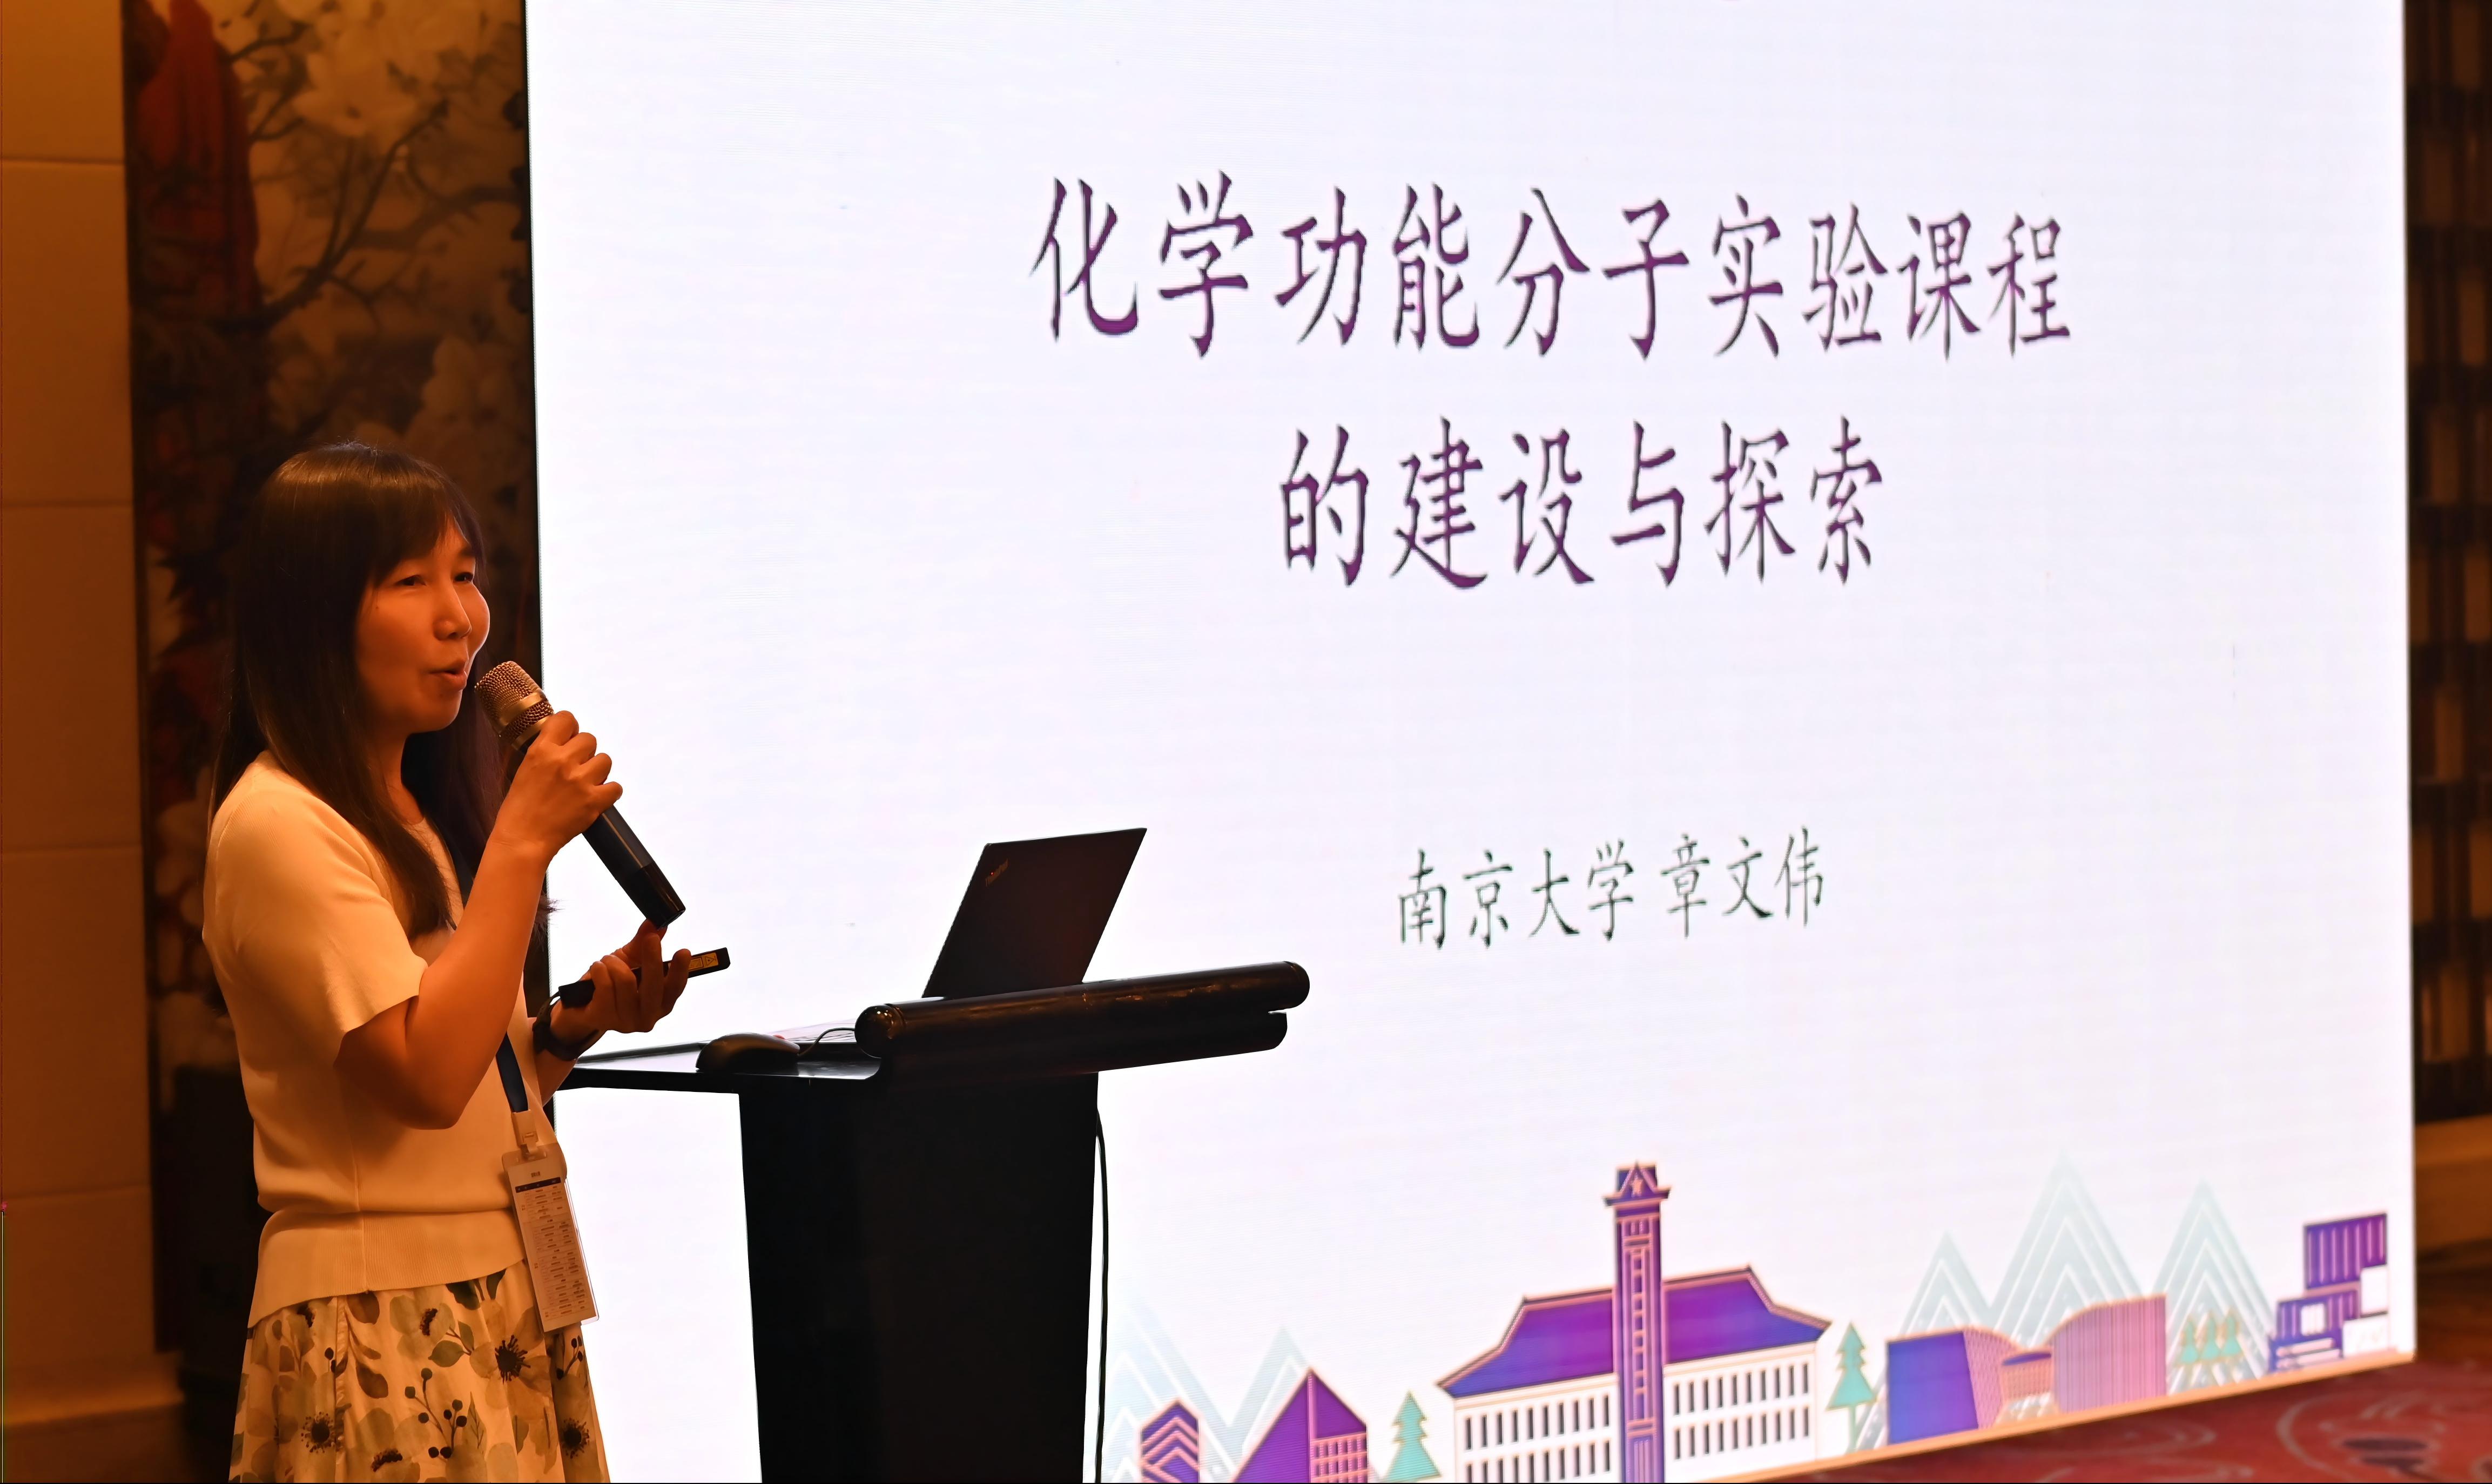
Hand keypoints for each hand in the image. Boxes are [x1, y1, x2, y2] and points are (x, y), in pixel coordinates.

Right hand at [494, 711, 620, 861]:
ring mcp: (580, 781)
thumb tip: (565, 739)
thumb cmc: (519, 808)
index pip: (567, 718)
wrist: (522, 840)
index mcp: (541, 750)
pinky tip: (595, 798)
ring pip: (605, 760)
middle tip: (574, 769)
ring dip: (598, 771)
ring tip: (584, 784)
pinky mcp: (594, 801)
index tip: (568, 739)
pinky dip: (608, 793)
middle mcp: (562, 761)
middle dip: (584, 753)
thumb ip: (545, 751)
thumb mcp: (525, 769)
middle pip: (590, 739)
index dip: (570, 729)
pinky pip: (616, 787)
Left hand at [562, 921, 689, 1039]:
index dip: (680, 971)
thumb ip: (644, 943)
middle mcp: (647, 1017)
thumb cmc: (611, 983)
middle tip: (650, 938)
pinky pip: (604, 985)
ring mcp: (625, 1022)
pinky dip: (600, 969)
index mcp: (660, 1004)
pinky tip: (597, 968)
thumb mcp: (630, 960)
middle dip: (652, 958)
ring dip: (613, 962)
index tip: (683, 951)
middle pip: (654, 985)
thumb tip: (658, 924)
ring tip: (607, 960)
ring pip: (625, 980)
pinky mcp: (603, 1019)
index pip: (675, 989)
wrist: (581, 1006)